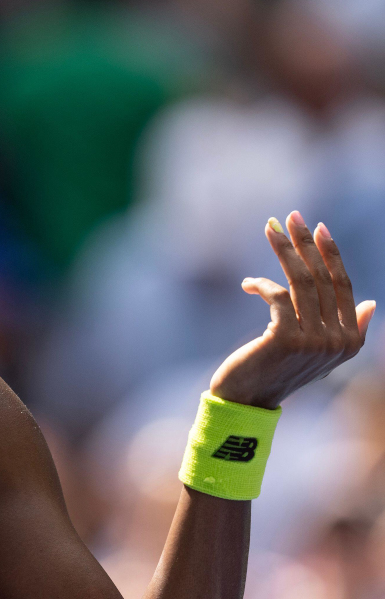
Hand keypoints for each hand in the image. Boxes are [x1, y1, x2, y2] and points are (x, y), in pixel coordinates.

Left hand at [209, 211, 375, 408]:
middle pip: (322, 278)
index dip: (331, 254)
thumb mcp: (319, 353)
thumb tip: (370, 303)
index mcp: (351, 341)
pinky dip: (260, 284)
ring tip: (269, 229)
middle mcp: (337, 341)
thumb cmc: (278, 370)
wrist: (246, 400)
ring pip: (299, 282)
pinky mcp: (285, 339)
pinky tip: (248, 284)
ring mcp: (313, 341)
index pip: (343, 286)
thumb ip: (347, 329)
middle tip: (292, 216)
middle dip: (307, 243)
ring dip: (283, 251)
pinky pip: (276, 296)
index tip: (318, 227)